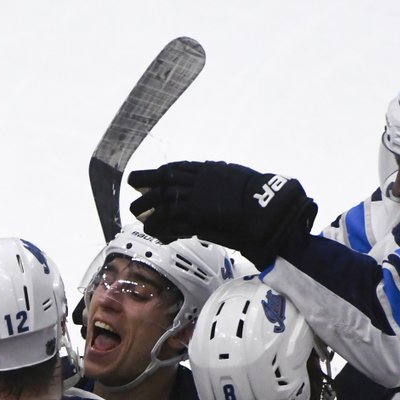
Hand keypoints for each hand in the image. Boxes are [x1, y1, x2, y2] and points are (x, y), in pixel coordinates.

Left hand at [127, 160, 317, 268]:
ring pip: (163, 201)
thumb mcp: (238, 177)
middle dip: (145, 182)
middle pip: (164, 180)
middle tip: (133, 187)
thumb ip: (223, 179)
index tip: (150, 176)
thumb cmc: (259, 194)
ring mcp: (195, 200)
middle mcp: (198, 182)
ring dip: (148, 208)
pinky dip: (162, 227)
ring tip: (138, 214)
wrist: (266, 209)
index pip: (177, 168)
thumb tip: (219, 180)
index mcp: (208, 170)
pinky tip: (155, 231)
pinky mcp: (195, 218)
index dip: (160, 172)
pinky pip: (173, 222)